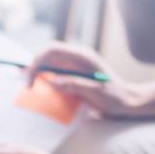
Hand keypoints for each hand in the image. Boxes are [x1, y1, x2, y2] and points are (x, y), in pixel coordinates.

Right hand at [26, 42, 151, 118]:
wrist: (127, 103)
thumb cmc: (114, 98)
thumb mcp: (94, 92)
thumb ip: (74, 84)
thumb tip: (51, 80)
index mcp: (82, 57)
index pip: (51, 50)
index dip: (36, 62)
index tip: (31, 83)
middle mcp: (77, 58)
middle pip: (47, 54)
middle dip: (33, 67)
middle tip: (26, 86)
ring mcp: (75, 66)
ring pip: (49, 63)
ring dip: (37, 73)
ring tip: (29, 88)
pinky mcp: (75, 75)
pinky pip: (55, 72)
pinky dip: (44, 79)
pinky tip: (40, 90)